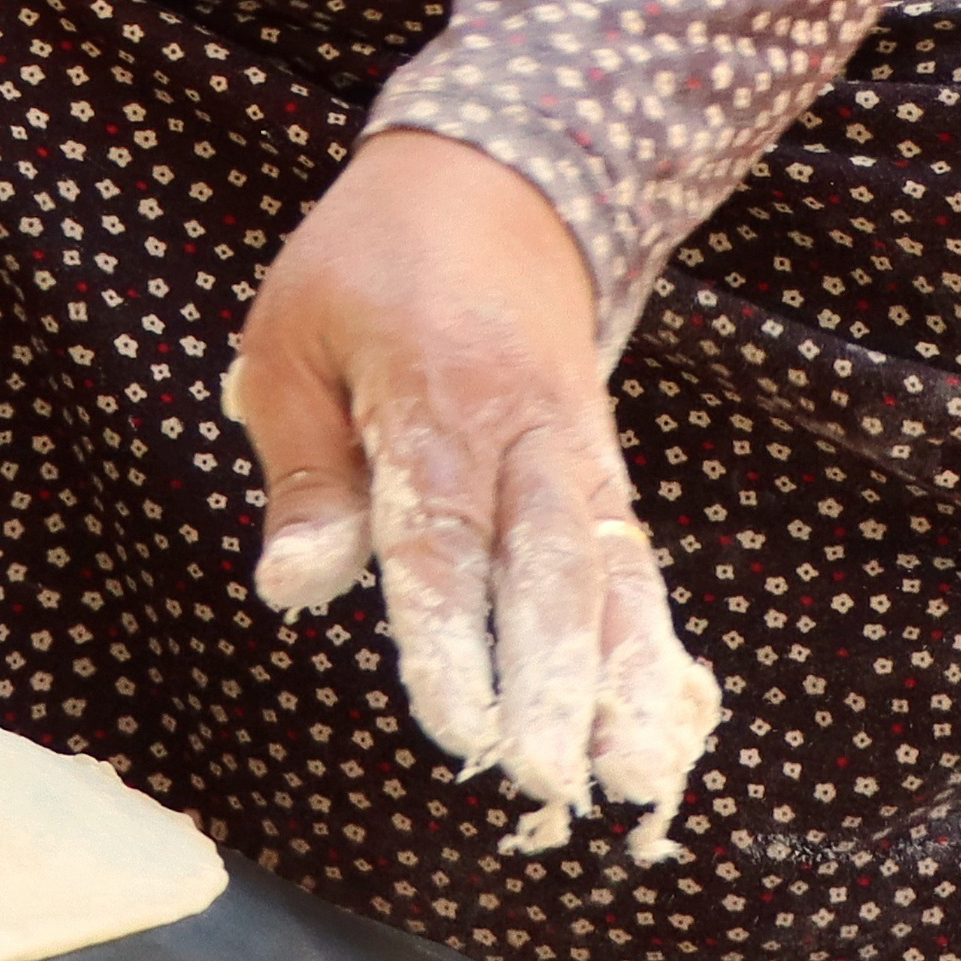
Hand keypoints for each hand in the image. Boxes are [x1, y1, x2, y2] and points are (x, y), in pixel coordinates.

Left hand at [222, 131, 723, 859]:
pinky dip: (654, 646)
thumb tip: (294, 588)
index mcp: (439, 400)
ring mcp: (579, 455)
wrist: (496, 180)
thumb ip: (305, 472)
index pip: (446, 541)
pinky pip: (634, 564)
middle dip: (559, 683)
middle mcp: (528, 435)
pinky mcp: (603, 472)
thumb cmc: (369, 267)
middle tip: (557, 780)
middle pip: (550, 572)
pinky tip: (666, 728)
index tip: (463, 727)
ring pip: (612, 575)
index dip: (456, 640)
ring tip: (638, 779)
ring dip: (627, 681)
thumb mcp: (294, 341)